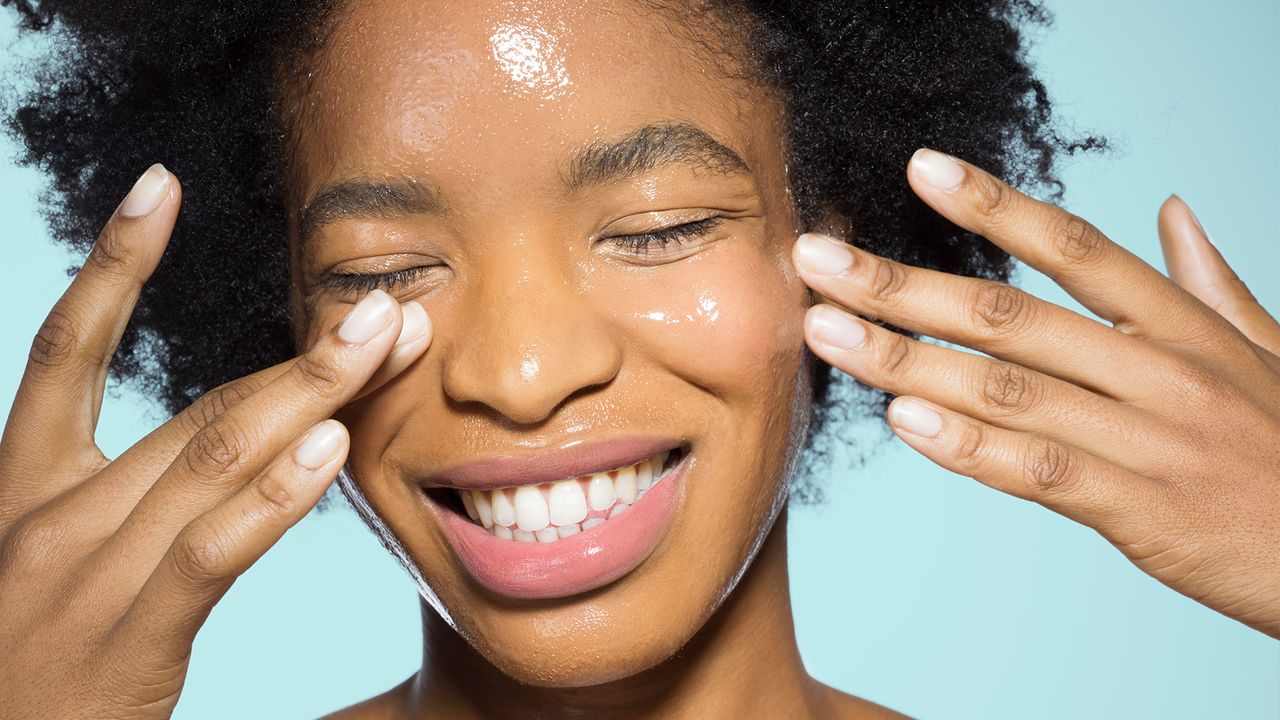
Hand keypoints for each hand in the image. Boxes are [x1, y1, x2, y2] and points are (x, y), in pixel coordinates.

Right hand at [0, 164, 431, 718]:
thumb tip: (249, 435)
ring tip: (385, 340)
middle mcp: (51, 514)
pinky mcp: (129, 638)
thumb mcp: (70, 560)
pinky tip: (331, 445)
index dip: (112, 262)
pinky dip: (275, 492)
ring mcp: (84, 574)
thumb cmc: (45, 664)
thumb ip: (143, 497)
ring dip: (313, 391)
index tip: (157, 186)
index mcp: (26, 484)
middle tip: (383, 300)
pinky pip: (212, 548)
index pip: (64, 348)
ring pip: (215, 456)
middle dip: (302, 351)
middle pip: (197, 404)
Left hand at [792, 148, 1279, 637]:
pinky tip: (902, 420)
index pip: (1073, 245)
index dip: (993, 205)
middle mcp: (1157, 368)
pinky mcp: (1137, 508)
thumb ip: (1211, 279)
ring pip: (1005, 388)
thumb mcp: (1265, 351)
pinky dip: (967, 446)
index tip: (918, 169)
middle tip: (816, 258)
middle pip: (1009, 314)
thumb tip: (1173, 207)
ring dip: (904, 359)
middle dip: (901, 284)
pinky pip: (1037, 469)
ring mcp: (1146, 437)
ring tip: (826, 332)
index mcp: (1182, 322)